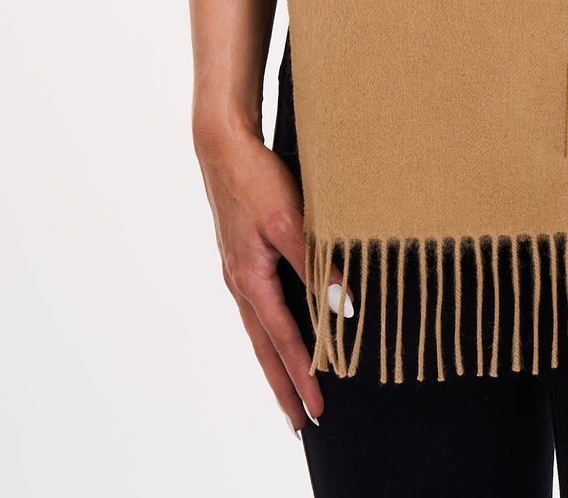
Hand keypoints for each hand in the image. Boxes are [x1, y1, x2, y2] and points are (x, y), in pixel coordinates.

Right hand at [194, 124, 353, 429]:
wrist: (223, 145)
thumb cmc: (256, 179)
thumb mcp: (291, 220)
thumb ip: (317, 265)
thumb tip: (344, 307)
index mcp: (250, 280)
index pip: (284, 340)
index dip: (303, 374)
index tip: (318, 409)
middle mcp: (241, 282)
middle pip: (265, 347)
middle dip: (283, 385)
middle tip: (300, 423)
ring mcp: (239, 270)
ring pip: (260, 329)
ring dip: (276, 361)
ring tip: (290, 389)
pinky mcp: (243, 255)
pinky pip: (259, 306)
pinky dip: (272, 330)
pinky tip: (281, 332)